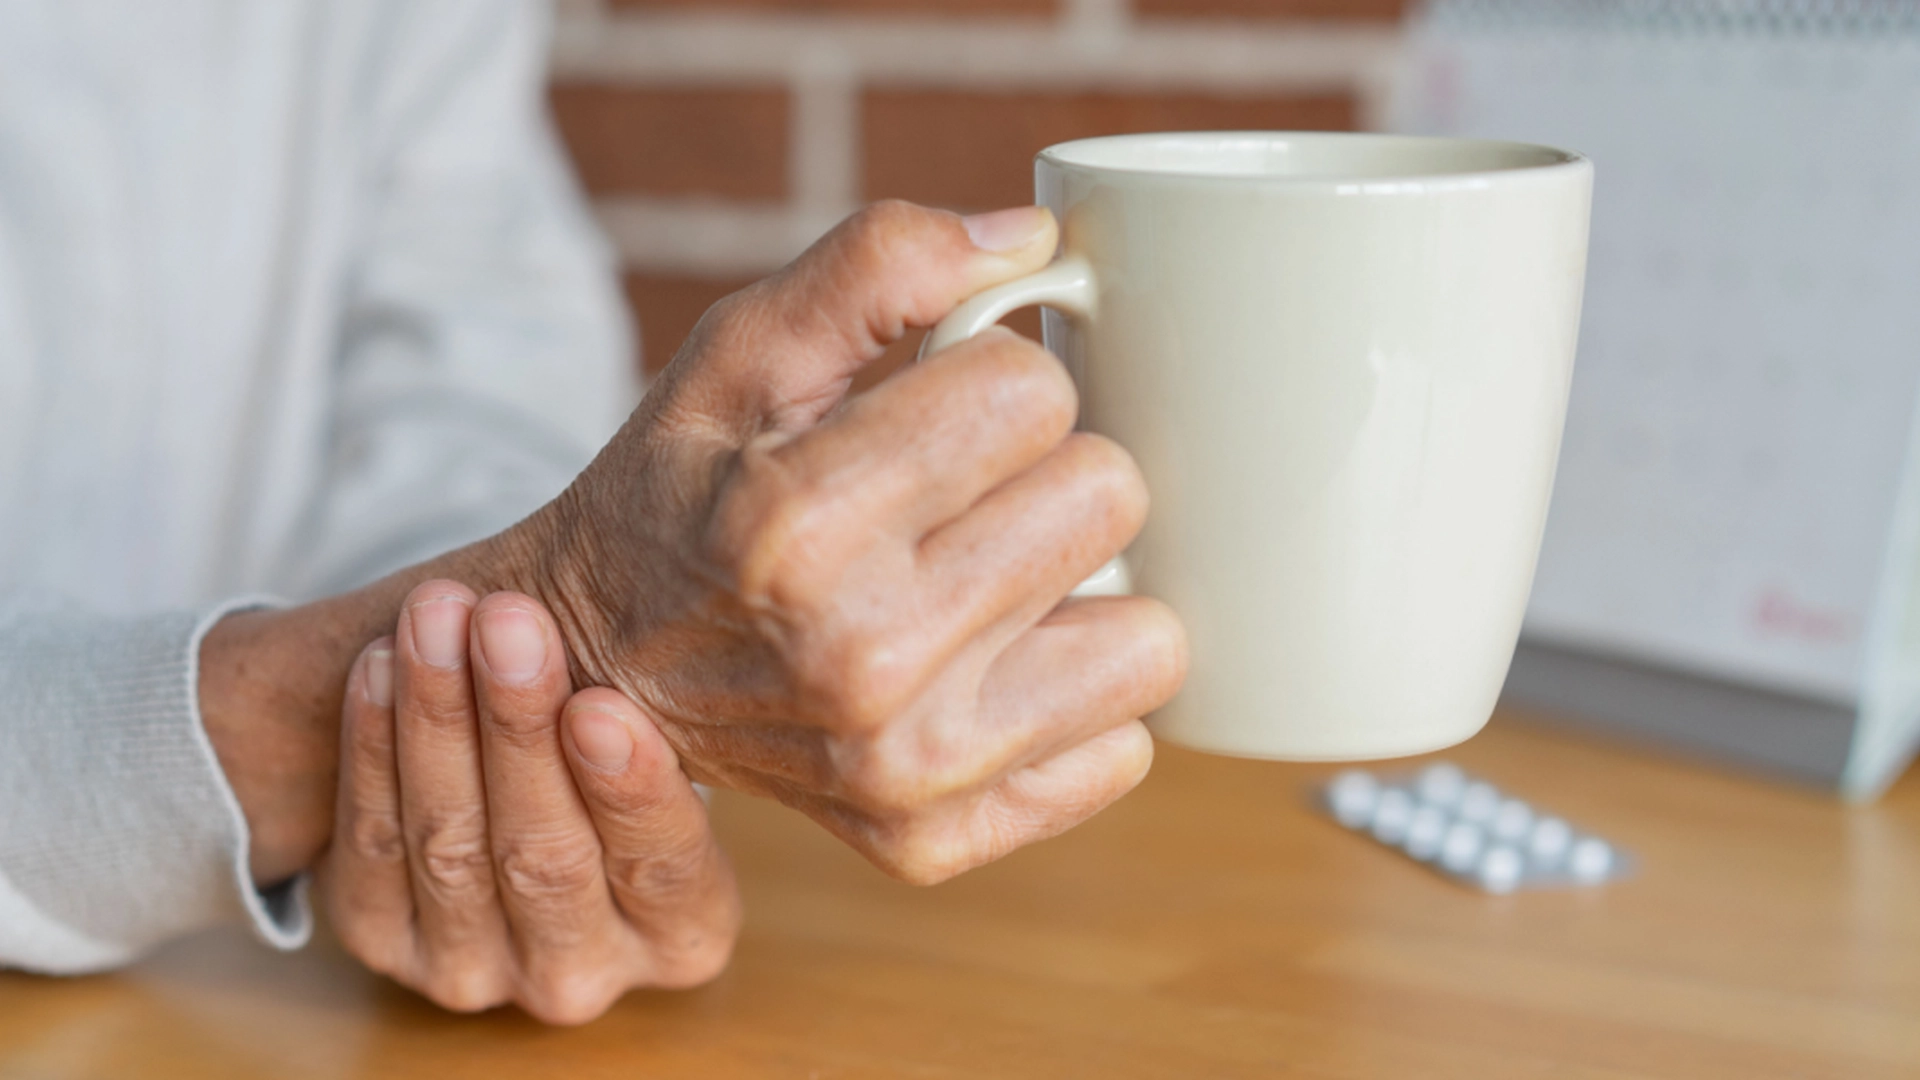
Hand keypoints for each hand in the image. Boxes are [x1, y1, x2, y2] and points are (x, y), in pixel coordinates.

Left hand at [316, 581, 738, 1022]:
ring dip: (438, 720)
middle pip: (544, 858)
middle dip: (518, 728)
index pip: (663, 871)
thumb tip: (697, 589)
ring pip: (450, 847)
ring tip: (437, 617)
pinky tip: (382, 665)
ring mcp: (475, 970)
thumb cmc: (612, 741)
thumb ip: (671, 698)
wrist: (511, 788)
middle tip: (507, 623)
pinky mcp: (382, 943)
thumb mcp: (666, 733)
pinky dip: (373, 749)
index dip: (629, 792)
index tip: (601, 704)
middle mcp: (582, 972)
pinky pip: (372, 846)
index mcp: (684, 934)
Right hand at [503, 200, 1188, 882]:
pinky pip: (1125, 747)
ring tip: (990, 581)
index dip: (996, 378)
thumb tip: (1032, 239)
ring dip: (1083, 592)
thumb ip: (877, 266)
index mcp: (797, 523)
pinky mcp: (938, 838)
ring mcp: (906, 769)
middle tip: (967, 495)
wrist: (602, 666)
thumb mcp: (739, 353)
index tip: (938, 411)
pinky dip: (1071, 698)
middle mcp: (859, 660)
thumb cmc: (682, 494)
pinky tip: (988, 668)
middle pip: (1108, 497)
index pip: (1036, 392)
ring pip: (1151, 637)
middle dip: (1048, 471)